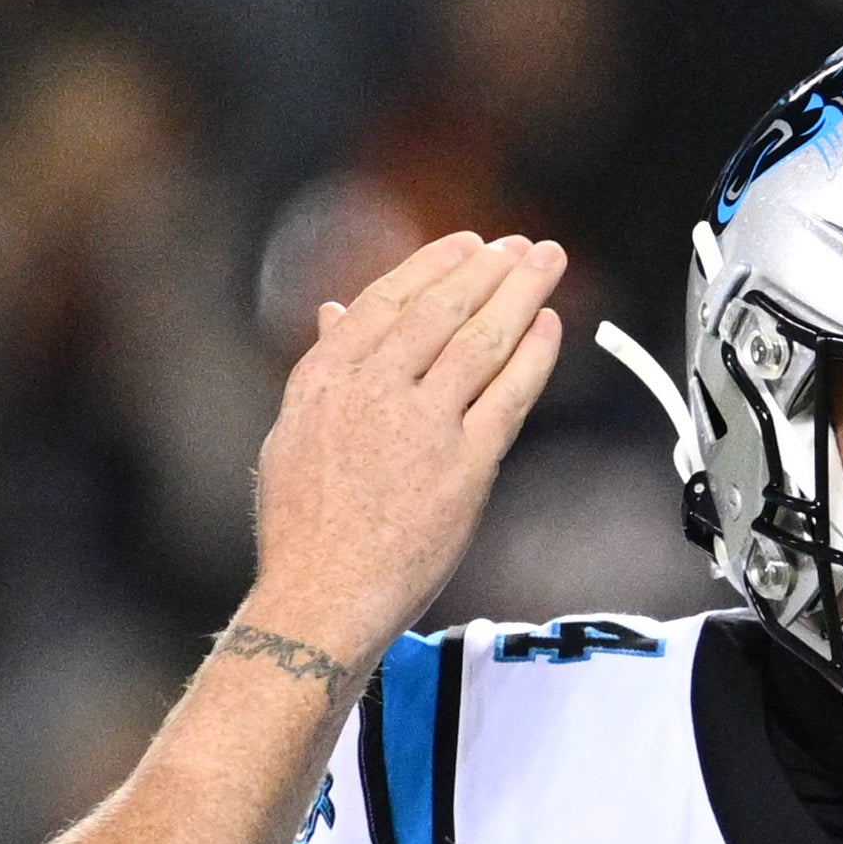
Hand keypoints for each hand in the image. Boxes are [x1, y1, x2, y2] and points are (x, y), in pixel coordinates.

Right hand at [245, 231, 568, 671]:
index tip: (467, 245)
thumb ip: (323, 366)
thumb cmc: (303, 529)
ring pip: (481, 341)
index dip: (436, 265)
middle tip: (521, 246)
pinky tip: (549, 327)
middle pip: (443, 310)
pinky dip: (533, 356)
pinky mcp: (464, 468)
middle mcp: (374, 391)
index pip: (390, 300)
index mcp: (326, 379)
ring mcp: (422, 427)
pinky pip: (508, 398)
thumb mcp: (293, 433)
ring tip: (546, 265)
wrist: (321, 598)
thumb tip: (334, 312)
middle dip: (490, 268)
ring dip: (521, 294)